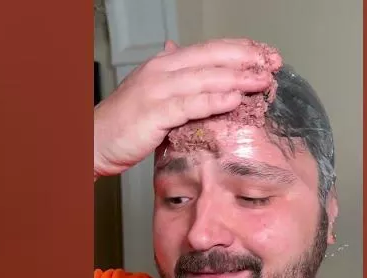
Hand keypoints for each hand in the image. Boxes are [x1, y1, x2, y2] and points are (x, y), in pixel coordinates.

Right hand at [94, 38, 280, 178]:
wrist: (94, 140)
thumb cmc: (124, 123)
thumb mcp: (149, 91)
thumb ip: (170, 73)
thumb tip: (176, 49)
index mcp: (165, 64)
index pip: (209, 50)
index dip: (239, 49)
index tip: (264, 54)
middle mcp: (163, 70)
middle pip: (213, 58)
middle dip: (246, 58)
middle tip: (272, 63)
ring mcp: (158, 90)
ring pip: (206, 78)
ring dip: (238, 78)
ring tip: (262, 81)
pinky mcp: (155, 112)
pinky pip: (190, 104)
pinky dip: (214, 101)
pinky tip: (234, 100)